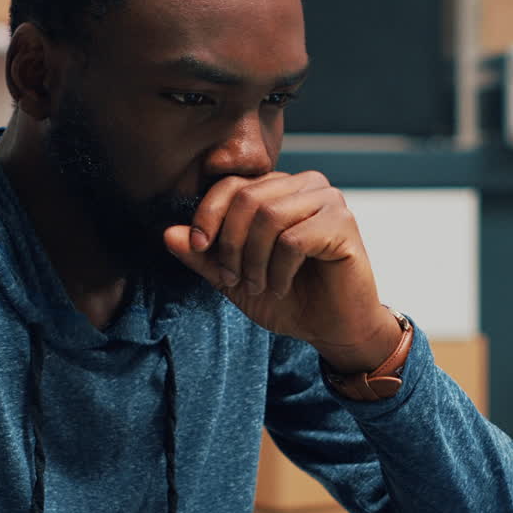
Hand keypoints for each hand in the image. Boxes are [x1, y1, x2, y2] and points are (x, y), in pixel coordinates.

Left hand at [163, 171, 401, 372]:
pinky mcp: (344, 224)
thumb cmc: (290, 298)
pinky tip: (280, 287)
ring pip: (269, 214)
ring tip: (258, 286)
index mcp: (279, 188)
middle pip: (248, 197)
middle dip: (231, 243)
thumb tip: (168, 233)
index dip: (208, 214)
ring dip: (254, 259)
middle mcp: (306, 185)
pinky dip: (279, 270)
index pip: (232, 184)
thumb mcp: (234, 278)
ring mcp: (329, 201)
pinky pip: (294, 238)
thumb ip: (203, 255)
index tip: (199, 249)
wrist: (333, 328)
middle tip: (235, 278)